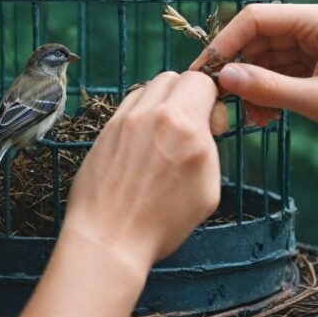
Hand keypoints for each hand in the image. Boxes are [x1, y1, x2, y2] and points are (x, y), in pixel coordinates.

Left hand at [63, 71, 221, 271]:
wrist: (109, 237)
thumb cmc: (161, 223)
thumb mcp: (208, 189)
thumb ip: (210, 145)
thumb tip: (206, 123)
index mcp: (184, 127)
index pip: (201, 81)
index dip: (211, 98)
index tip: (212, 120)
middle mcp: (152, 115)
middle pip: (174, 78)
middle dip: (187, 95)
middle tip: (190, 127)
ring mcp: (124, 120)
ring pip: (149, 88)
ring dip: (162, 102)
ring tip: (164, 136)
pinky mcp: (105, 130)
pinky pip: (128, 106)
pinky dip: (141, 114)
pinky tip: (143, 142)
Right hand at [190, 2, 317, 155]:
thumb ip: (270, 89)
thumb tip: (225, 78)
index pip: (256, 18)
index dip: (225, 43)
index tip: (204, 72)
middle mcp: (315, 24)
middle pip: (257, 37)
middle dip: (237, 68)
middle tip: (219, 100)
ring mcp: (316, 43)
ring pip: (265, 57)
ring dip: (252, 85)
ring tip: (248, 118)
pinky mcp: (317, 62)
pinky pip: (279, 71)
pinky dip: (267, 92)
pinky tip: (264, 116)